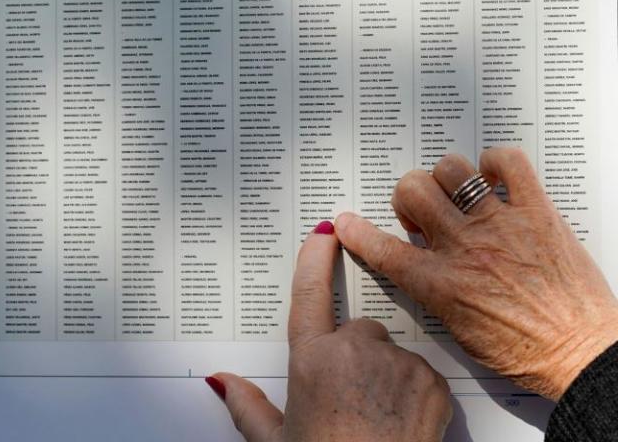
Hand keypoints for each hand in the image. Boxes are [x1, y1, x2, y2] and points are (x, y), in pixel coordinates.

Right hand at [207, 223, 452, 441]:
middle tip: (350, 398)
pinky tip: (402, 422)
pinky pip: (423, 374)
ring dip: (387, 375)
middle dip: (356, 355)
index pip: (309, 293)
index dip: (315, 258)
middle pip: (359, 330)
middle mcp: (352, 351)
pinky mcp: (432, 381)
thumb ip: (246, 406)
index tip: (324, 233)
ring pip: (392, 353)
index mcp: (310, 359)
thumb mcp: (275, 440)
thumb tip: (220, 382)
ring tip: (377, 418)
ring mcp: (396, 363)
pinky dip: (416, 392)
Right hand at [335, 147, 617, 399]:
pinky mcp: (536, 212)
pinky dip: (496, 162)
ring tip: (458, 195)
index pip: (382, 248)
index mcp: (440, 283)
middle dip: (409, 197)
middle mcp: (464, 247)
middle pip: (412, 190)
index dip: (357, 232)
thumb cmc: (525, 352)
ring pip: (451, 168)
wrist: (582, 354)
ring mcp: (500, 225)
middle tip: (425, 215)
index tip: (346, 222)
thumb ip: (432, 291)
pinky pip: (509, 162)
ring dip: (447, 178)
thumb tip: (421, 265)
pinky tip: (494, 180)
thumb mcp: (458, 331)